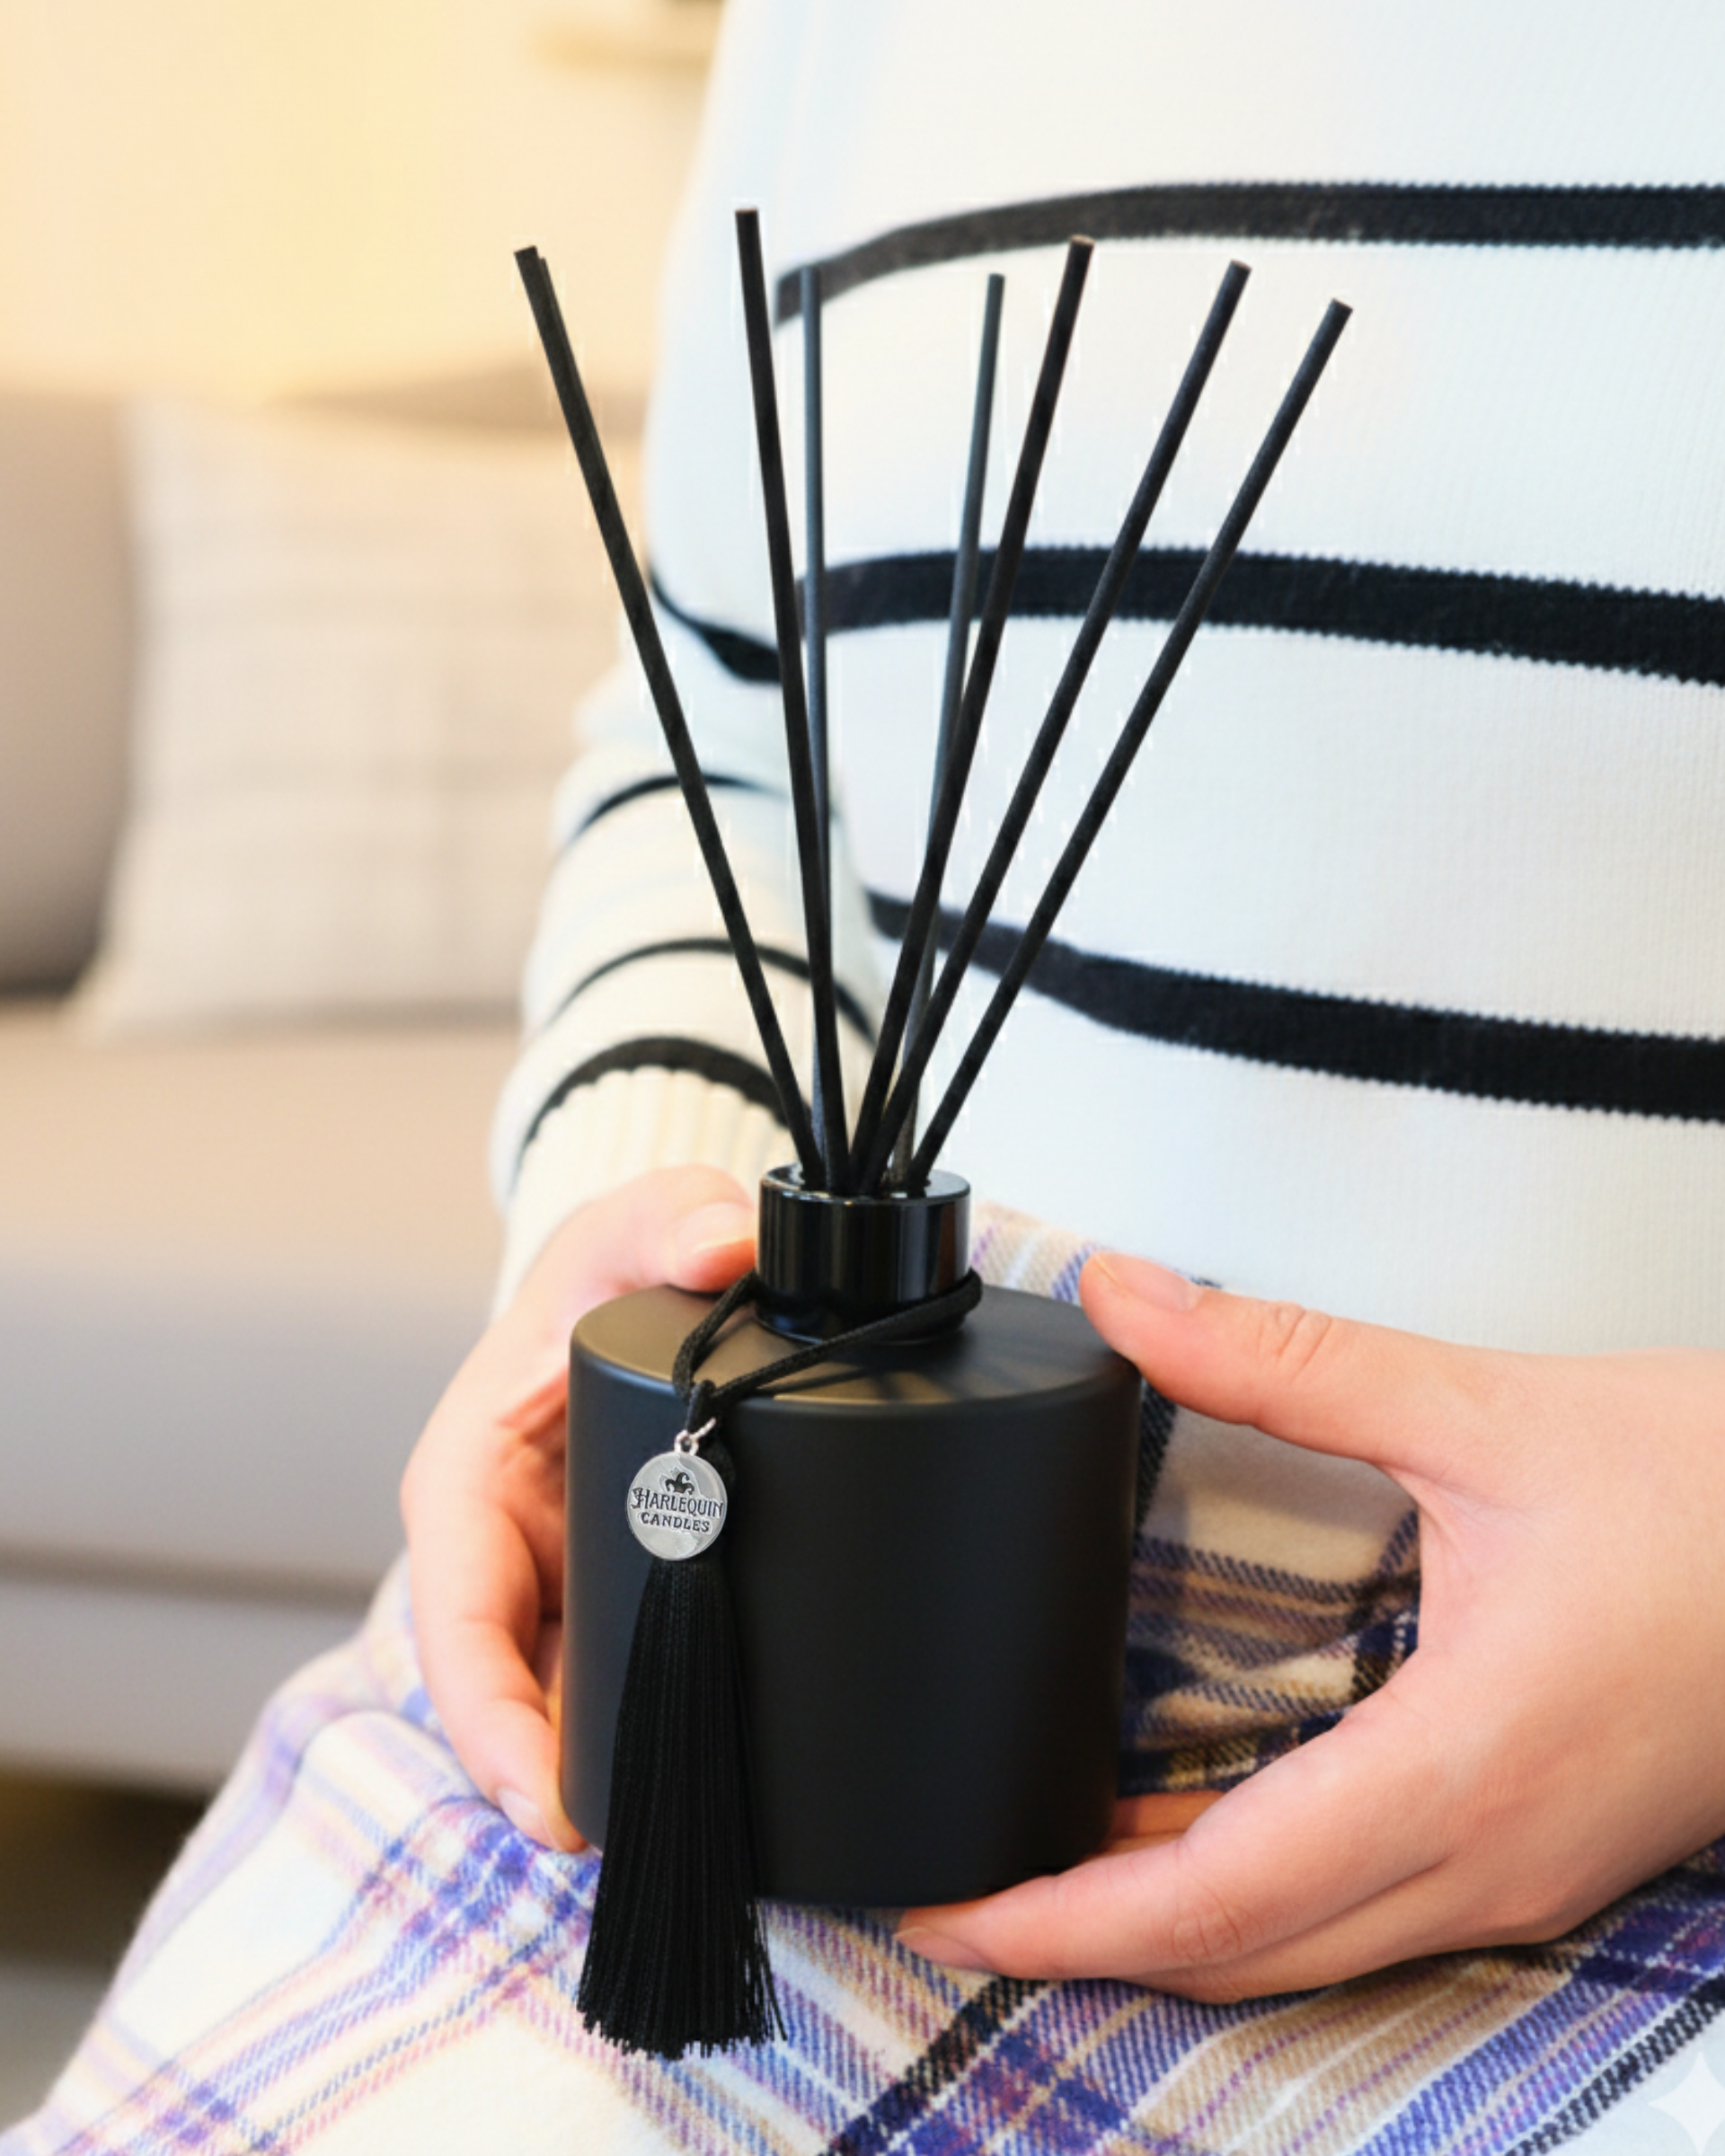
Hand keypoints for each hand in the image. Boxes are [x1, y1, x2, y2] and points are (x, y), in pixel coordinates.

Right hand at [401, 1166, 754, 1849]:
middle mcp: (500, 1552)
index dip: (490, 1719)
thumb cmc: (613, 1260)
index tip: (546, 1803)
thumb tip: (725, 1247)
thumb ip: (676, 1215)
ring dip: (612, 1775)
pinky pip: (626, 1685)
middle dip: (552, 1779)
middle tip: (632, 1849)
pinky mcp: (618, 1603)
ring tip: (687, 1841)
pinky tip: (721, 1790)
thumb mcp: (635, 1223)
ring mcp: (558, 1587)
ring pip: (567, 1706)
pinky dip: (659, 1738)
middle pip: (508, 1692)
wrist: (648, 1287)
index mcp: (466, 1480)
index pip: (457, 1618)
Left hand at [898, 1251, 1724, 2000]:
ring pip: (1307, 1946)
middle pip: (1244, 1950)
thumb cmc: (1723, 1497)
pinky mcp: (1546, 1846)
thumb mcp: (1487, 1412)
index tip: (951, 1905)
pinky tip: (1201, 1835)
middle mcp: (1494, 1850)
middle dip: (1082, 1936)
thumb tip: (1133, 1301)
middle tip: (961, 1886)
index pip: (1219, 1896)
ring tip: (1052, 1863)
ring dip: (1169, 1922)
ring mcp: (1527, 1866)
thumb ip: (1285, 1360)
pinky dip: (1259, 1895)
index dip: (1062, 1918)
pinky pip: (1368, 1911)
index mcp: (1467, 1763)